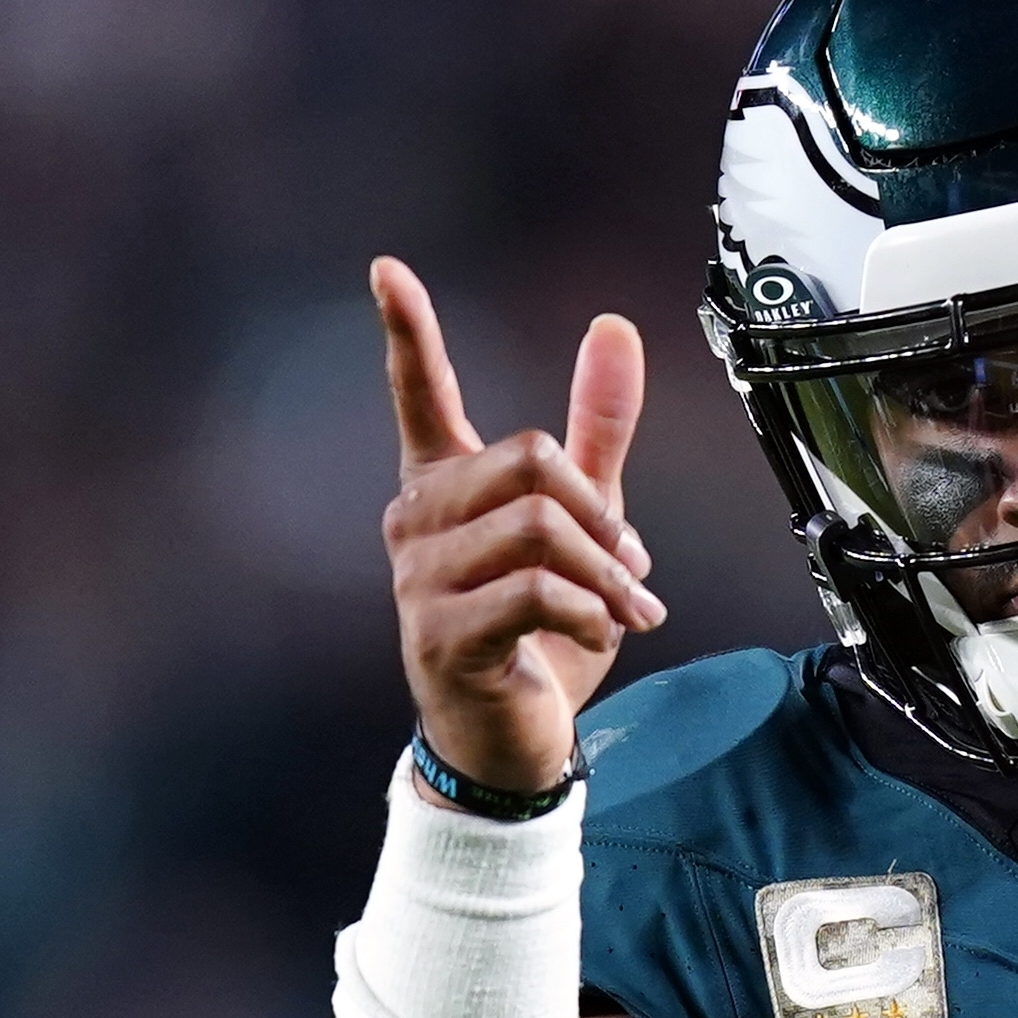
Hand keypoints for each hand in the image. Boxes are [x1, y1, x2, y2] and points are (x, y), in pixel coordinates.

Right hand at [376, 257, 658, 797]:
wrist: (513, 746)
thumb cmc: (539, 638)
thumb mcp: (584, 527)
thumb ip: (595, 434)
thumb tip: (613, 330)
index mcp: (443, 489)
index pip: (418, 396)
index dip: (407, 333)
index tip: (387, 271)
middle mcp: (417, 524)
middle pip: (524, 458)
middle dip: (598, 510)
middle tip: (630, 562)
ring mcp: (420, 581)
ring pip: (538, 527)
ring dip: (606, 573)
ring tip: (627, 609)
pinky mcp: (441, 635)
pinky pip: (534, 589)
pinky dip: (589, 611)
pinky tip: (600, 634)